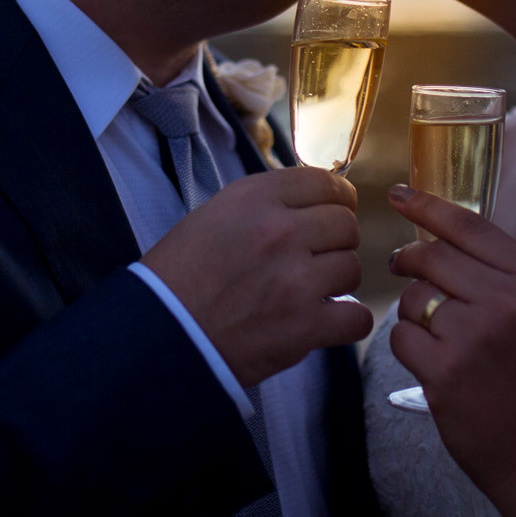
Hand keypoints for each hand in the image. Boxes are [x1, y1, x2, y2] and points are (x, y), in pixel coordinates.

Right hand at [142, 168, 371, 386]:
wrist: (160, 334)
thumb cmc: (180, 277)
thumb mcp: (214, 216)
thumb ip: (266, 204)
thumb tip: (313, 204)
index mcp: (255, 199)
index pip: (326, 182)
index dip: (335, 199)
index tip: (331, 213)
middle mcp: (280, 232)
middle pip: (345, 224)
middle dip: (334, 242)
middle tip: (314, 259)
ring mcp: (295, 279)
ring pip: (352, 268)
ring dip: (336, 283)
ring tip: (307, 293)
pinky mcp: (304, 326)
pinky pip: (355, 318)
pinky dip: (345, 323)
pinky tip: (324, 323)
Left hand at [387, 185, 515, 487]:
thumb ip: (495, 274)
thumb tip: (431, 238)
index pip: (469, 227)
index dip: (429, 206)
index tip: (399, 194)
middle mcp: (507, 301)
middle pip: (432, 257)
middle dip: (409, 261)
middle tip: (399, 267)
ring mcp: (474, 336)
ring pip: (413, 298)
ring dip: (413, 314)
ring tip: (438, 339)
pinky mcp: (445, 371)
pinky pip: (401, 337)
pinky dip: (408, 347)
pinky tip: (432, 365)